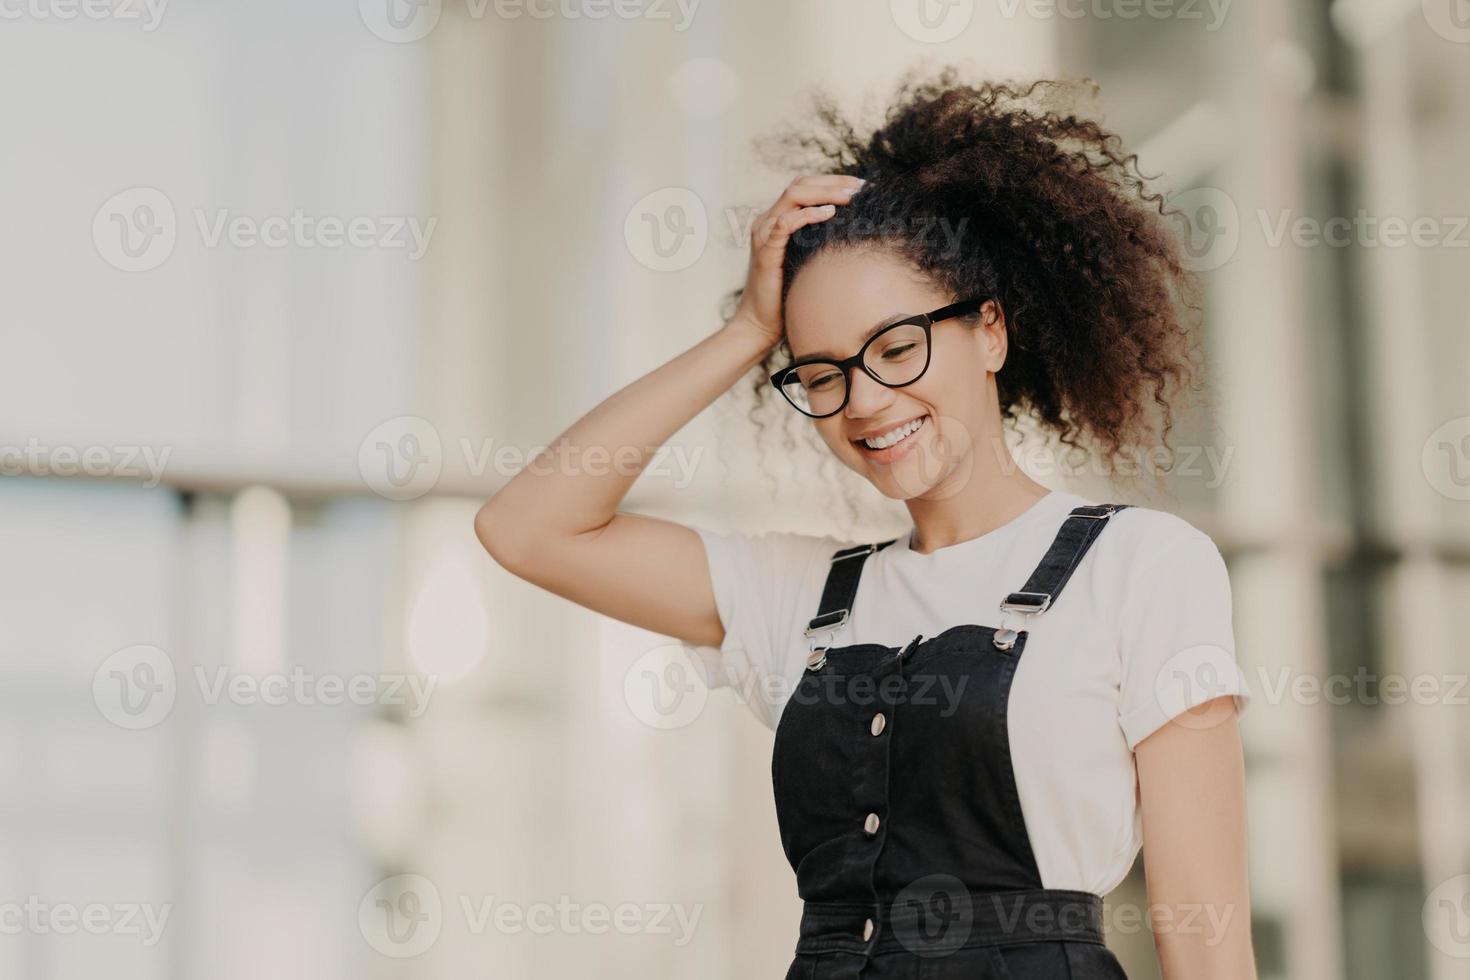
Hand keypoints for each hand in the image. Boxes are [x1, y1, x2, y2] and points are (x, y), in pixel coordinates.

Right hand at [728, 174, 865, 347]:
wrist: (761, 323)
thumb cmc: (786, 295)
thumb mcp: (807, 261)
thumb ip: (820, 241)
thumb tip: (854, 231)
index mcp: (777, 220)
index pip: (804, 186)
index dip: (832, 181)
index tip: (860, 186)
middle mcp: (768, 221)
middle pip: (800, 184)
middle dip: (833, 182)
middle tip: (860, 187)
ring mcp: (765, 234)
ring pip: (794, 196)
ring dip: (825, 192)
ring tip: (849, 197)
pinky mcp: (765, 250)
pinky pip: (785, 223)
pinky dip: (808, 215)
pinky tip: (829, 214)